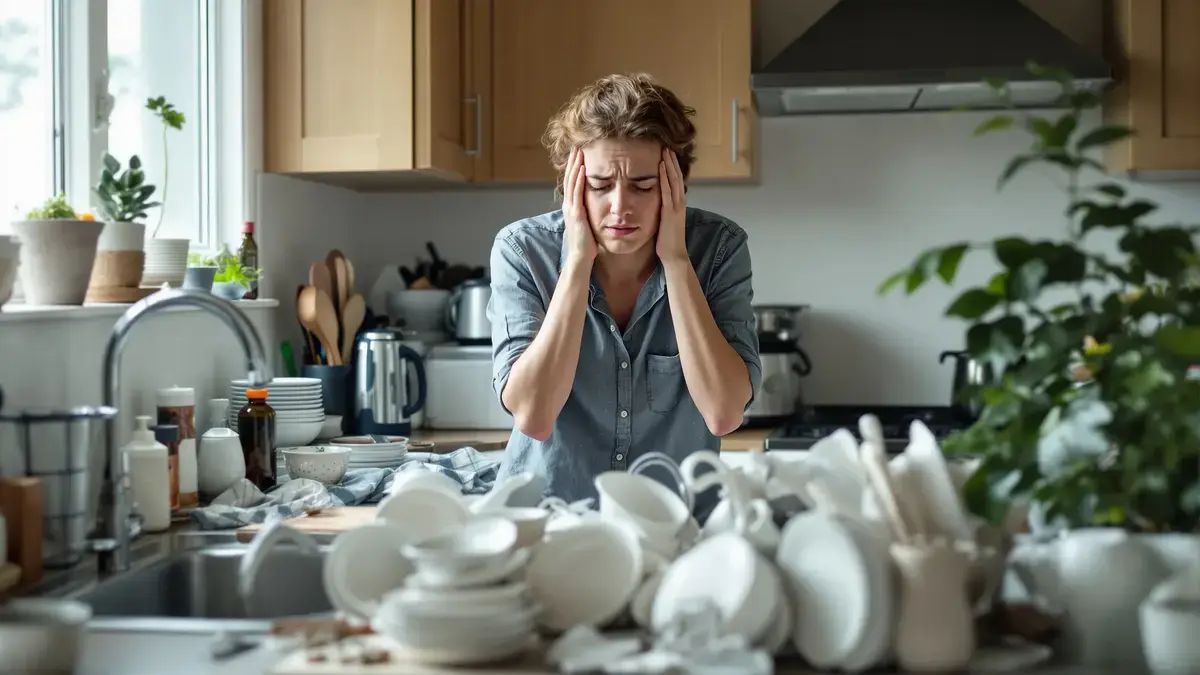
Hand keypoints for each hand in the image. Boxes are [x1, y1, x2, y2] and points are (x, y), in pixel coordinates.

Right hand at [563, 147, 596, 264]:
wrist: (581, 258)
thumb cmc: (587, 244)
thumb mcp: (588, 223)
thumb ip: (589, 212)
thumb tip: (596, 204)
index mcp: (572, 207)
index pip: (572, 182)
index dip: (574, 168)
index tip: (579, 154)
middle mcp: (569, 205)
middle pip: (570, 178)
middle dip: (573, 162)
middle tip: (577, 146)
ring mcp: (571, 209)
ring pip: (572, 183)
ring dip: (575, 166)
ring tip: (578, 152)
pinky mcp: (576, 214)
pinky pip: (577, 193)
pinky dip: (579, 180)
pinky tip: (582, 169)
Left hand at [655, 147, 687, 263]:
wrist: (674, 255)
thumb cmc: (667, 240)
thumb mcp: (666, 220)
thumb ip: (664, 209)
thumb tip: (658, 201)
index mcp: (678, 204)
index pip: (676, 180)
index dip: (672, 166)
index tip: (667, 154)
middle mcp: (679, 202)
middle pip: (676, 176)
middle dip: (672, 161)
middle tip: (666, 146)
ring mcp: (676, 206)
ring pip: (673, 180)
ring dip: (669, 164)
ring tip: (665, 151)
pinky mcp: (670, 212)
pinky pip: (667, 191)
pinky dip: (664, 178)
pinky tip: (661, 167)